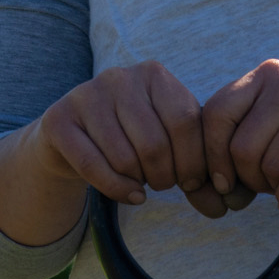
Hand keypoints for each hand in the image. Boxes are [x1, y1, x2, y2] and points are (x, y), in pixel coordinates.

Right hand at [23, 60, 228, 217]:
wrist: (73, 139)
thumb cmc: (133, 139)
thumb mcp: (169, 141)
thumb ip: (197, 166)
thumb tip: (219, 204)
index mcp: (154, 74)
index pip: (185, 121)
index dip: (194, 161)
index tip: (192, 183)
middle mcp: (119, 77)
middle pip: (155, 143)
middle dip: (166, 176)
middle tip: (164, 184)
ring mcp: (85, 95)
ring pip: (125, 158)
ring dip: (140, 182)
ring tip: (142, 180)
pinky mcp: (59, 119)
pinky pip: (94, 166)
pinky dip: (117, 189)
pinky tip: (131, 195)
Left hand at [201, 59, 278, 212]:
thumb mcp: (277, 128)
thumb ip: (239, 140)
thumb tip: (199, 181)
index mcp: (265, 74)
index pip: (214, 115)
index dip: (211, 157)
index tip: (223, 184)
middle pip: (240, 147)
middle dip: (248, 181)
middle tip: (267, 188)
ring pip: (268, 164)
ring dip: (274, 189)